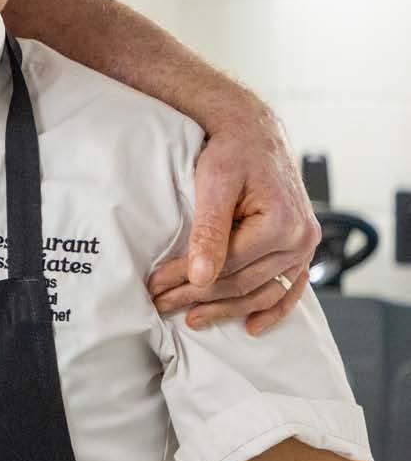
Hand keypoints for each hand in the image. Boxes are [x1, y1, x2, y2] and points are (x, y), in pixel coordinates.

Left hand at [147, 108, 319, 335]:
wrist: (254, 133)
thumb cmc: (232, 152)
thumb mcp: (213, 184)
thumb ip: (209, 231)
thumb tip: (200, 277)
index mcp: (281, 223)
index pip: (227, 267)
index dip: (187, 281)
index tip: (156, 287)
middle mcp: (300, 239)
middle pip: (242, 283)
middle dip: (198, 297)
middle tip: (161, 304)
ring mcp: (305, 246)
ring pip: (262, 291)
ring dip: (226, 309)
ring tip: (192, 319)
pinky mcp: (300, 248)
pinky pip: (290, 288)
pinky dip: (272, 310)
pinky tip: (251, 327)